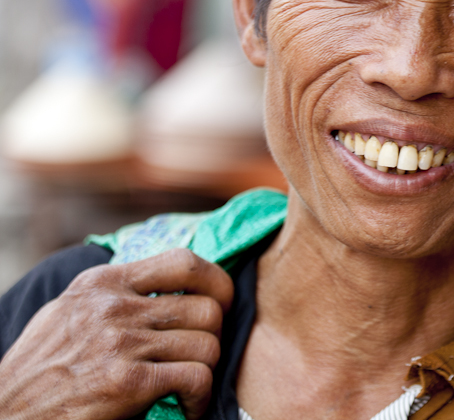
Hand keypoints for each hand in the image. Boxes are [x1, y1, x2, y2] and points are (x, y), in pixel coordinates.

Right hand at [0, 248, 232, 419]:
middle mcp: (114, 306)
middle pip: (206, 307)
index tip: (220, 302)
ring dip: (207, 369)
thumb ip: (114, 293)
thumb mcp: (70, 311)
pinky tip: (187, 405)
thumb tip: (166, 282)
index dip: (216, 281)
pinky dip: (201, 396)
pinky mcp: (126, 382)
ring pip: (207, 343)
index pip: (184, 261)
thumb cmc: (41, 368)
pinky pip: (196, 378)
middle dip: (214, 335)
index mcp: (104, 282)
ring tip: (191, 383)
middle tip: (201, 354)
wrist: (6, 414)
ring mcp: (120, 343)